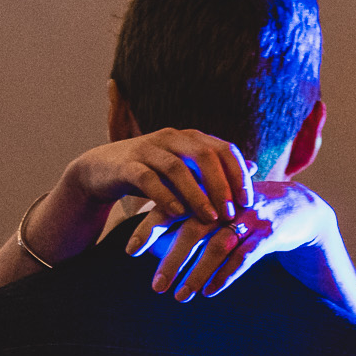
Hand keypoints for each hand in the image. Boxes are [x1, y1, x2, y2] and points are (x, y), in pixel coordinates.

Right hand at [56, 128, 252, 225]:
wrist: (101, 171)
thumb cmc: (151, 173)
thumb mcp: (186, 170)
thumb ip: (215, 169)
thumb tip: (253, 167)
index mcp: (191, 137)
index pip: (224, 149)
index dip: (238, 175)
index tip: (248, 202)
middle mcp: (172, 137)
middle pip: (204, 155)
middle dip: (221, 185)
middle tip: (230, 213)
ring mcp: (147, 148)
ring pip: (177, 167)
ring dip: (196, 194)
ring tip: (209, 217)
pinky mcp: (126, 164)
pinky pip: (148, 178)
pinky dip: (164, 196)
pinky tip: (176, 214)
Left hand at [128, 181, 333, 300]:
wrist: (299, 207)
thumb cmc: (246, 211)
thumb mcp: (217, 207)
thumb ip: (187, 216)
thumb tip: (148, 236)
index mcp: (208, 192)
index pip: (172, 207)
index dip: (150, 229)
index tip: (130, 251)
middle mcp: (225, 201)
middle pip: (192, 230)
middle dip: (172, 260)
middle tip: (156, 287)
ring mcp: (248, 216)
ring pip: (217, 246)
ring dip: (196, 274)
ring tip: (180, 297)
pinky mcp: (269, 232)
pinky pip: (244, 256)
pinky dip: (225, 275)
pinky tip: (209, 292)